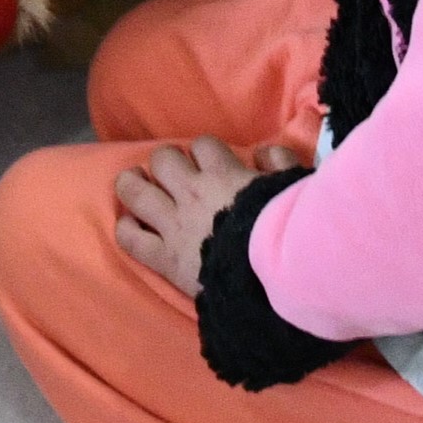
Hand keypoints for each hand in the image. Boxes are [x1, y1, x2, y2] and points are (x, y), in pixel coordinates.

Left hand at [113, 135, 307, 290]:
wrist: (276, 277)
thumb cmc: (290, 230)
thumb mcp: (295, 187)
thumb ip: (279, 163)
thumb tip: (263, 153)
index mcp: (224, 174)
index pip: (203, 145)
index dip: (204, 151)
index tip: (209, 162)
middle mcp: (192, 194)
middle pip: (162, 159)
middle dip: (166, 162)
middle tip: (171, 174)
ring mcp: (173, 226)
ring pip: (133, 191)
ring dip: (131, 184)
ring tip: (136, 184)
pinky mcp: (163, 258)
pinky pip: (129, 238)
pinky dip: (126, 229)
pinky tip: (132, 225)